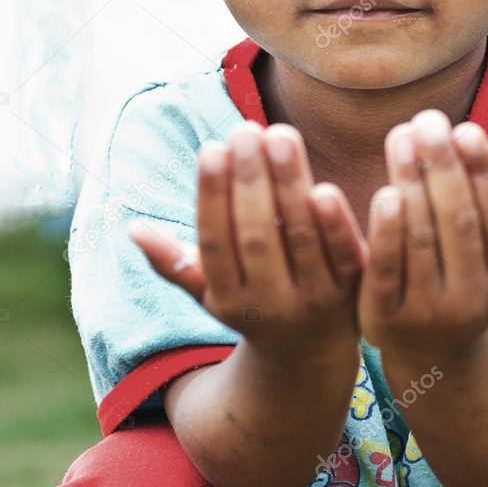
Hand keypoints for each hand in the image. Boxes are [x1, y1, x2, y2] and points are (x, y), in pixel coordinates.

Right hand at [129, 120, 367, 363]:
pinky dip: (336, 223)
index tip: (211, 147)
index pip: (215, 243)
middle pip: (256, 235)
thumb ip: (174, 262)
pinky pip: (344, 254)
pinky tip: (323, 184)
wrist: (309, 358)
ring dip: (289, 183)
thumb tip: (133, 229)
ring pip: (299, 235)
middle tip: (246, 128)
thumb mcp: (209, 293)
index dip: (212, 196)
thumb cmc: (250, 306)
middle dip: (250, 179)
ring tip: (279, 133)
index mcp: (227, 299)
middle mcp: (269, 303)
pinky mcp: (353, 292)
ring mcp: (314, 300)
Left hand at [357, 110, 487, 363]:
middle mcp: (472, 302)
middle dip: (443, 166)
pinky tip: (384, 189)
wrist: (428, 358)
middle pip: (459, 223)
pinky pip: (385, 266)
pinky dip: (385, 228)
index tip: (466, 130)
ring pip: (422, 237)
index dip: (483, 173)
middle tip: (427, 120)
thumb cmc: (463, 285)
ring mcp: (428, 312)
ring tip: (402, 135)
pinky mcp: (384, 318)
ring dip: (412, 181)